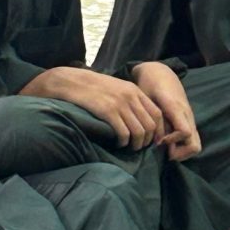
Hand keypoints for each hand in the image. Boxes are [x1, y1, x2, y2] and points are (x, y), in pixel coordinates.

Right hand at [25, 65, 162, 148]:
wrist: (71, 81)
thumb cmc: (92, 87)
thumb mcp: (116, 87)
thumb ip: (130, 99)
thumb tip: (140, 118)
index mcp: (135, 90)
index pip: (157, 113)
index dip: (157, 130)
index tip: (152, 140)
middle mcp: (130, 96)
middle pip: (150, 125)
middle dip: (147, 140)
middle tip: (138, 147)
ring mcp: (120, 104)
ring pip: (139, 132)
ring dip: (136, 144)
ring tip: (128, 148)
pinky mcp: (108, 111)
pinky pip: (124, 133)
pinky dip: (123, 143)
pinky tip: (117, 144)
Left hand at [132, 61, 202, 160]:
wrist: (161, 72)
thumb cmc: (150, 85)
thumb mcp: (148, 101)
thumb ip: (155, 121)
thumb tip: (159, 142)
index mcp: (177, 108)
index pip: (185, 132)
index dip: (173, 141)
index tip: (159, 142)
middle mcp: (187, 115)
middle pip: (195, 145)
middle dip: (180, 154)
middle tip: (164, 152)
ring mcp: (190, 118)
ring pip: (195, 144)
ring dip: (181, 151)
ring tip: (165, 148)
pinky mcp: (189, 120)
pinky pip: (191, 139)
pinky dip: (181, 145)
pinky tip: (167, 142)